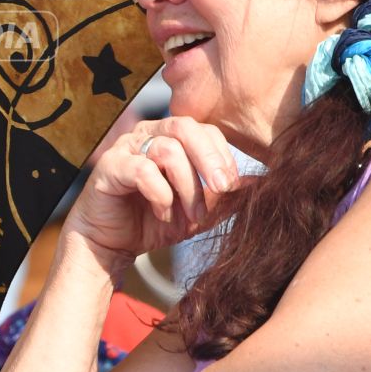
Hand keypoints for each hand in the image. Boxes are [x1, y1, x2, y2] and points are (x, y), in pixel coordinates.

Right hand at [61, 116, 240, 278]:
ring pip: (167, 150)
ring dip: (187, 187)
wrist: (110, 245)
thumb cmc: (153, 222)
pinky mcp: (109, 167)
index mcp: (169, 137)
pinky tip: (164, 213)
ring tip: (190, 215)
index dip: (223, 155)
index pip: (204, 130)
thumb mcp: (198, 212)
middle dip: (210, 159)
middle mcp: (146, 134)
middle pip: (185, 127)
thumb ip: (224, 196)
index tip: (232, 187)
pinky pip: (142, 171)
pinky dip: (161, 195)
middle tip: (223, 189)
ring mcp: (125, 148)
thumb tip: (261, 182)